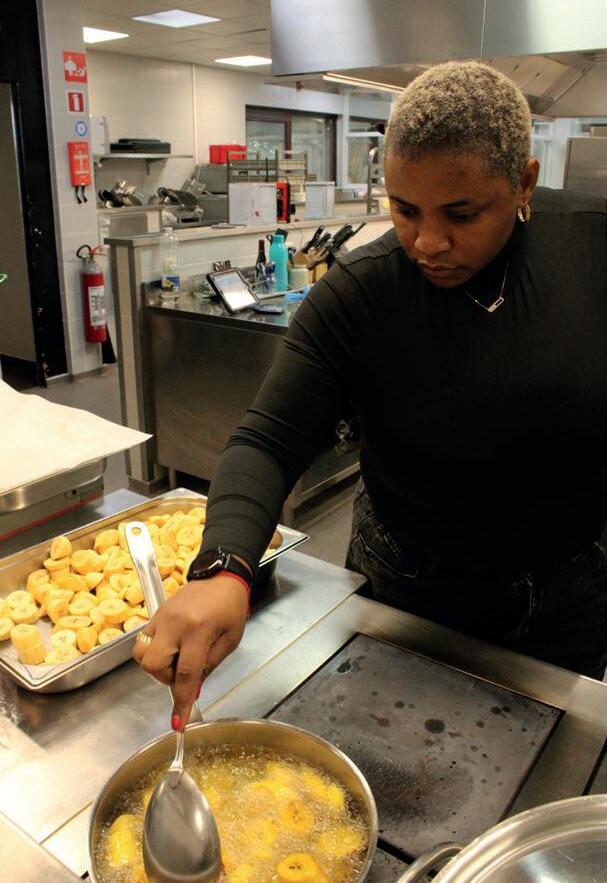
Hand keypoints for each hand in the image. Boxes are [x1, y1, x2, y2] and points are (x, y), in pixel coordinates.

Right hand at [132, 574, 248, 729]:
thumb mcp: (230, 640)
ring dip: (158, 665)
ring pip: (142, 654)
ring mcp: (162, 617)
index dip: (181, 701)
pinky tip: (173, 646)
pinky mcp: (155, 614)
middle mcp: (175, 623)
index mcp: (199, 629)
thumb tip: (191, 690)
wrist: (220, 576)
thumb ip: (209, 665)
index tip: (178, 722)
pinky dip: (156, 650)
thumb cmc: (231, 607)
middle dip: (165, 677)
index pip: (185, 673)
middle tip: (183, 671)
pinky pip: (145, 641)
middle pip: (153, 664)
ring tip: (177, 658)